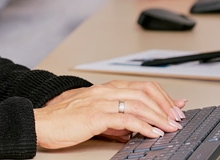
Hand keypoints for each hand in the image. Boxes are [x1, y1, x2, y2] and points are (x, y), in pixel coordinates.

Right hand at [34, 80, 185, 148]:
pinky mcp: (95, 115)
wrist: (43, 123)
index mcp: (105, 89)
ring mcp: (100, 101)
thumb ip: (117, 118)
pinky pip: (124, 117)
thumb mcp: (96, 116)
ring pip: (138, 102)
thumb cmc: (65, 120)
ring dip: (159, 116)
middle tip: (177, 118)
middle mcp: (104, 91)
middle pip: (143, 91)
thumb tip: (137, 127)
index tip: (176, 107)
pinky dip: (143, 125)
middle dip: (165, 105)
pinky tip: (152, 133)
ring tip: (170, 127)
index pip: (141, 85)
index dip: (162, 96)